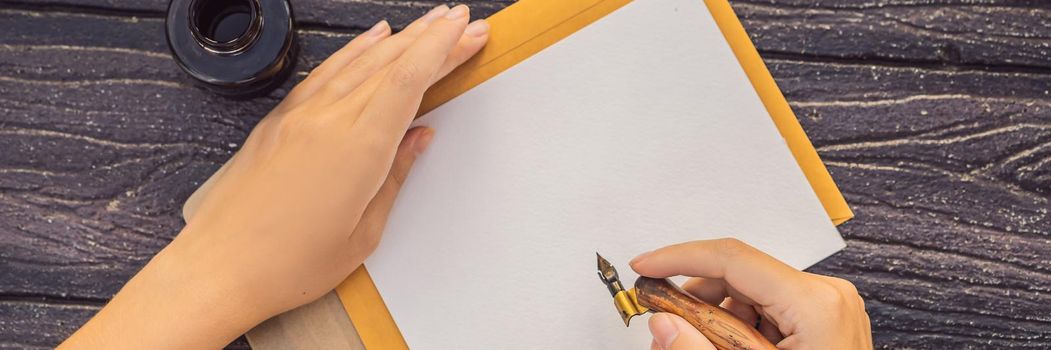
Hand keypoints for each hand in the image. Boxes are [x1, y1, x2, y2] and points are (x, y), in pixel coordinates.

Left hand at [61, 5, 488, 348]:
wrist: (216, 269)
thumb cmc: (285, 264)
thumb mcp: (363, 233)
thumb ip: (394, 176)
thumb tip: (417, 140)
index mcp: (358, 149)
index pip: (410, 80)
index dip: (442, 48)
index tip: (465, 28)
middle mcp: (327, 121)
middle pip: (391, 63)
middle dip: (432, 38)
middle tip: (461, 22)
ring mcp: (300, 116)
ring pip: (358, 60)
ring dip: (398, 38)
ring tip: (425, 24)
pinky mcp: (279, 120)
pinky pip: (326, 71)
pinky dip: (353, 51)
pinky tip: (370, 41)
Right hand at [631, 239, 871, 349]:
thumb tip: (664, 325)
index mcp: (815, 305)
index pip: (732, 259)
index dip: (679, 259)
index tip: (645, 267)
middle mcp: (825, 296)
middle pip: (738, 277)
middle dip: (695, 300)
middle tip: (663, 321)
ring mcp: (827, 307)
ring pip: (748, 294)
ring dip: (715, 318)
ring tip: (699, 343)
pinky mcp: (822, 320)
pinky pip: (766, 310)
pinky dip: (738, 328)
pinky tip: (725, 349)